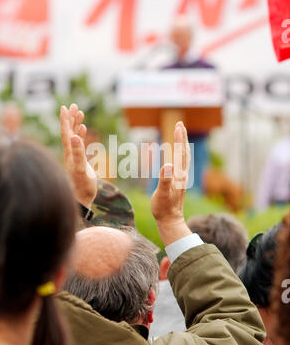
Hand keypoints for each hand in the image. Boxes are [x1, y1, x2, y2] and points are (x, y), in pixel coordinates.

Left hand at [60, 104, 96, 207]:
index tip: (65, 107)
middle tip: (74, 105)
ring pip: (73, 135)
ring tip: (79, 112)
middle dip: (71, 118)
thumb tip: (74, 137)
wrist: (81, 199)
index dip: (65, 120)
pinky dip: (80, 134)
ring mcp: (74, 156)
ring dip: (76, 123)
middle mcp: (69, 152)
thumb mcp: (81, 170)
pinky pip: (78, 143)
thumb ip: (78, 154)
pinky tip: (83, 129)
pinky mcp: (79, 160)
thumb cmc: (82, 187)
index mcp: (69, 153)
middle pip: (68, 131)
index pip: (65, 133)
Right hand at [151, 121, 191, 245]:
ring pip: (183, 157)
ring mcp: (181, 178)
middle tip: (180, 124)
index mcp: (178, 175)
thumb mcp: (161, 194)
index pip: (180, 153)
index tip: (178, 125)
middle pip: (184, 152)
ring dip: (182, 144)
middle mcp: (182, 175)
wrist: (170, 220)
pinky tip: (176, 154)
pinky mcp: (178, 182)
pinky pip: (180, 163)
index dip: (179, 139)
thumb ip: (164, 180)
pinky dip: (179, 154)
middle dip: (182, 137)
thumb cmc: (163, 208)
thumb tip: (167, 165)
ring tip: (179, 134)